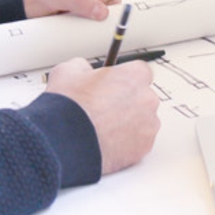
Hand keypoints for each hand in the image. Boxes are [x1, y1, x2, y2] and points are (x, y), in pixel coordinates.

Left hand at [23, 0, 122, 20]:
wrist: (17, 14)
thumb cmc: (30, 1)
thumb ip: (76, 1)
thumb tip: (102, 11)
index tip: (95, 6)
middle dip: (104, 6)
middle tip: (87, 14)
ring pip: (106, 7)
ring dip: (99, 15)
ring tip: (79, 19)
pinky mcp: (80, 13)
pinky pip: (96, 17)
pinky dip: (93, 23)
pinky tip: (80, 25)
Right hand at [45, 57, 160, 174]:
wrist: (66, 142)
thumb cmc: (69, 108)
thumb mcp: (67, 72)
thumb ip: (82, 66)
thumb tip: (83, 69)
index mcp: (134, 75)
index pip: (139, 72)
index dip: (123, 80)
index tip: (113, 86)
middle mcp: (147, 98)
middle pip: (142, 98)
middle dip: (126, 103)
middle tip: (104, 110)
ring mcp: (148, 125)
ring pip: (142, 122)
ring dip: (128, 124)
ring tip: (103, 129)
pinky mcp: (144, 148)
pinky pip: (139, 143)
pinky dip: (127, 144)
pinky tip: (107, 142)